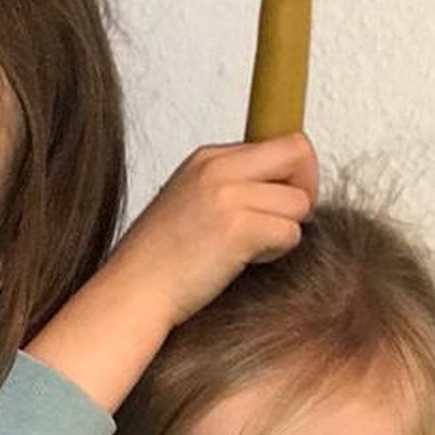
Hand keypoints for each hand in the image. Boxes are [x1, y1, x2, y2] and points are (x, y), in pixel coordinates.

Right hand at [107, 133, 318, 326]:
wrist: (131, 292)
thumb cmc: (157, 260)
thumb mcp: (189, 200)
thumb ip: (230, 183)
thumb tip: (280, 184)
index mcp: (207, 158)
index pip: (281, 142)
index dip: (292, 174)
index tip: (278, 202)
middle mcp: (217, 168)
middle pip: (299, 154)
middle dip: (303, 190)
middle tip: (281, 221)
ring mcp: (227, 196)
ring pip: (299, 202)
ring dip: (284, 230)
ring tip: (250, 248)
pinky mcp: (238, 229)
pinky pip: (290, 233)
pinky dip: (276, 252)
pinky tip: (243, 262)